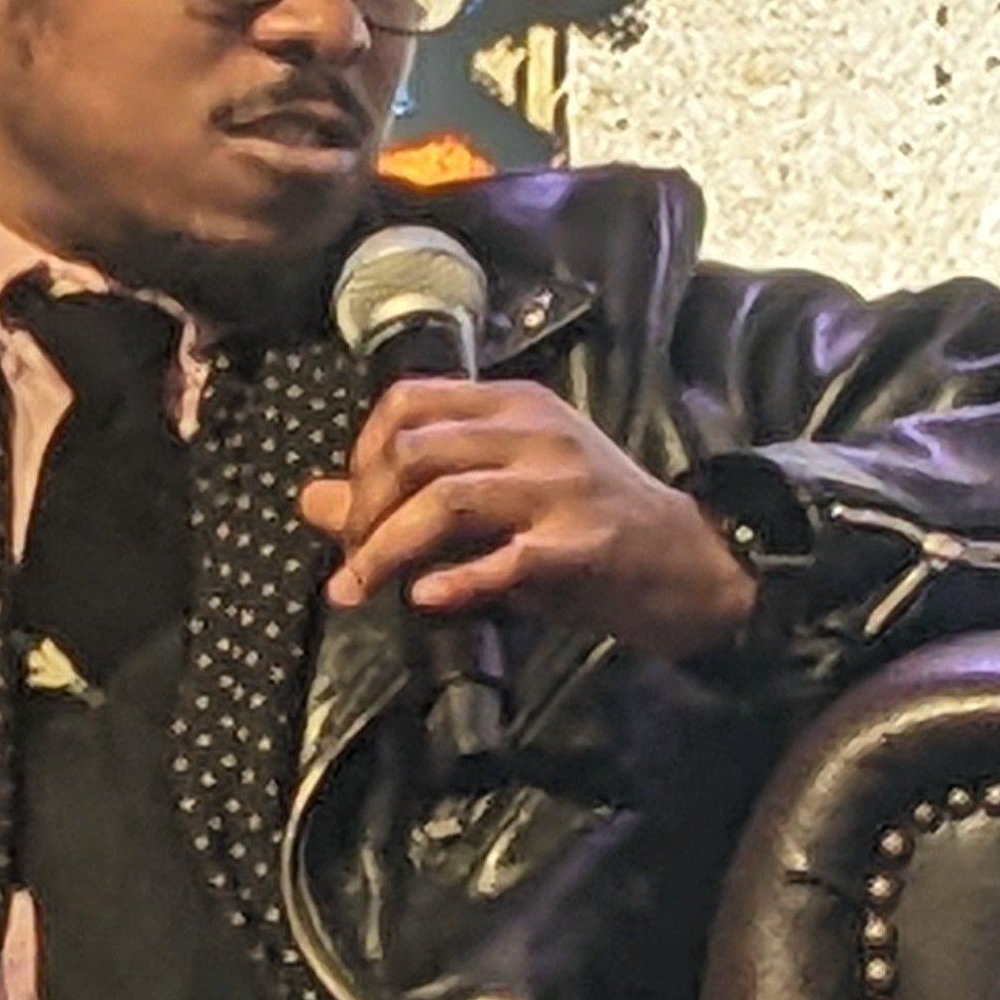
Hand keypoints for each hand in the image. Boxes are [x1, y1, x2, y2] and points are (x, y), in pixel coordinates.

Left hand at [300, 379, 757, 660]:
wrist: (689, 562)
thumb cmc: (587, 529)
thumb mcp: (496, 499)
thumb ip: (405, 496)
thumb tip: (310, 500)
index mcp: (512, 407)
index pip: (408, 401)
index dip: (361, 453)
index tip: (351, 509)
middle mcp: (534, 432)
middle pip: (414, 448)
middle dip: (363, 509)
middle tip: (350, 560)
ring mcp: (561, 484)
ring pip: (446, 497)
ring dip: (387, 548)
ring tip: (359, 589)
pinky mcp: (584, 541)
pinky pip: (507, 557)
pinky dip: (456, 579)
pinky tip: (426, 598)